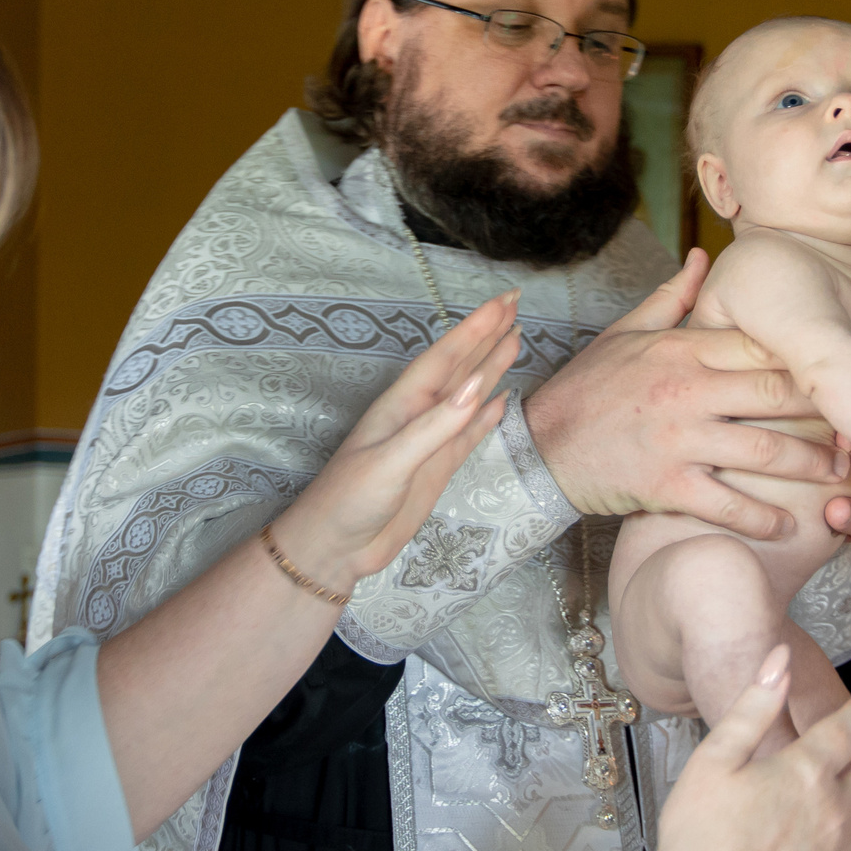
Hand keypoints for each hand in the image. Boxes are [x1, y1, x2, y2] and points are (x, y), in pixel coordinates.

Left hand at [268, 293, 519, 590]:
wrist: (335, 548)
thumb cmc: (349, 500)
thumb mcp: (391, 462)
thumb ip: (435, 426)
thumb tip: (478, 386)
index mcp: (402, 405)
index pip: (445, 357)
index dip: (475, 329)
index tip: (505, 302)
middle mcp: (417, 416)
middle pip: (459, 367)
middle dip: (486, 335)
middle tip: (515, 302)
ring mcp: (429, 442)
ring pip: (468, 396)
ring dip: (490, 367)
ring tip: (515, 338)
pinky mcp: (436, 469)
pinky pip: (469, 434)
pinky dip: (487, 416)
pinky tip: (502, 399)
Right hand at [523, 251, 850, 542]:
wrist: (539, 448)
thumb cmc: (587, 390)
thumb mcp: (624, 333)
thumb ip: (672, 298)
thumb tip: (704, 258)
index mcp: (682, 349)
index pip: (762, 345)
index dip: (809, 358)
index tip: (842, 371)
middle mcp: (687, 390)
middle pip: (777, 393)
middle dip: (826, 411)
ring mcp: (679, 438)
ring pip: (765, 449)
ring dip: (810, 464)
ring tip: (841, 474)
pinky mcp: (667, 484)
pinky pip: (727, 502)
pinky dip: (763, 516)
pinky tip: (790, 524)